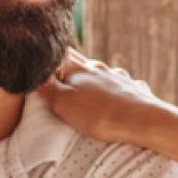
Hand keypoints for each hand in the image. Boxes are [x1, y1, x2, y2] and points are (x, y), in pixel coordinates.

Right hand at [39, 51, 175, 147]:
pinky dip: (115, 89)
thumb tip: (33, 71)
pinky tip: (117, 95)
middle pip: (80, 63)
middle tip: (61, 71)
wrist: (144, 121)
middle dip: (70, 67)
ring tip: (87, 86)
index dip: (49, 57)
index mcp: (79, 69)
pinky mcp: (135, 90)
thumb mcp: (63, 103)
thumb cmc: (99, 115)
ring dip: (93, 78)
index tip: (41, 56)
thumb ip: (46, 86)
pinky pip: (121, 86)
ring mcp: (119, 78)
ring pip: (101, 74)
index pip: (58, 56)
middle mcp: (99, 69)